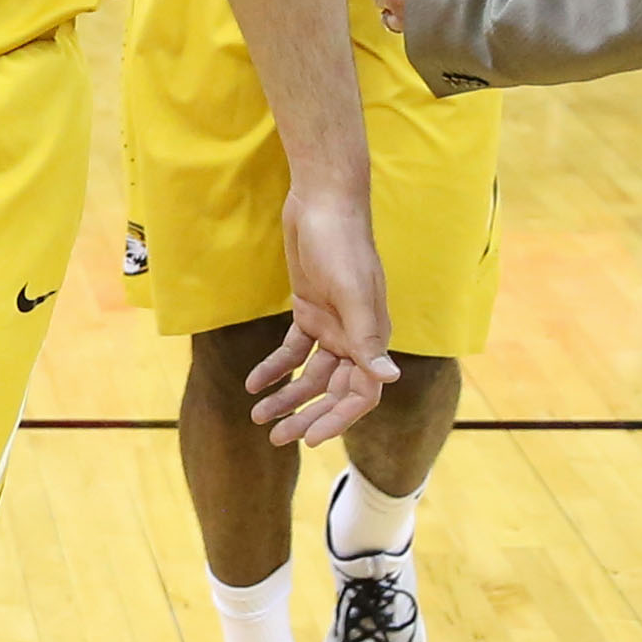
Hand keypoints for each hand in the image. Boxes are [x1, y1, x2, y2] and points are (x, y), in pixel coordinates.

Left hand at [240, 188, 394, 449]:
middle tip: (276, 438)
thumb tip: (388, 378)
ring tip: (258, 417)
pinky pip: (292, 349)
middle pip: (333, 390)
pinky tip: (253, 383)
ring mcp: (331, 324)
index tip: (309, 440)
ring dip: (287, 396)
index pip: (361, 393)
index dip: (337, 419)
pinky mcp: (309, 309)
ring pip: (311, 374)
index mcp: (371, 337)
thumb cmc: (341, 244)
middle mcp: (355, 335)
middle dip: (307, 415)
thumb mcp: (352, 292)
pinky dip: (274, 367)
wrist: (321, 201)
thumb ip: (368, 337)